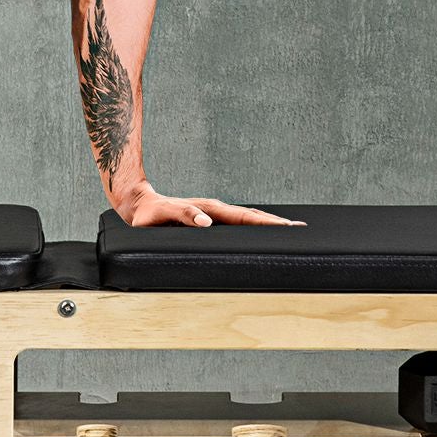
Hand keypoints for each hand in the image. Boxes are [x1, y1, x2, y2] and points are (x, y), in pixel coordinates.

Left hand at [112, 184, 303, 228]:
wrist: (137, 205)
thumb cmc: (148, 215)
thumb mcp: (161, 215)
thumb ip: (183, 215)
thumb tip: (206, 222)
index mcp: (208, 210)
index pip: (243, 218)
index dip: (265, 223)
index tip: (287, 227)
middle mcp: (213, 209)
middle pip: (251, 215)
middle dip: (275, 222)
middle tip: (299, 228)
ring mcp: (212, 212)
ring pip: (245, 216)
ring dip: (266, 222)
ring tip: (288, 229)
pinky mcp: (208, 216)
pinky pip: (235, 220)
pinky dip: (252, 224)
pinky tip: (259, 231)